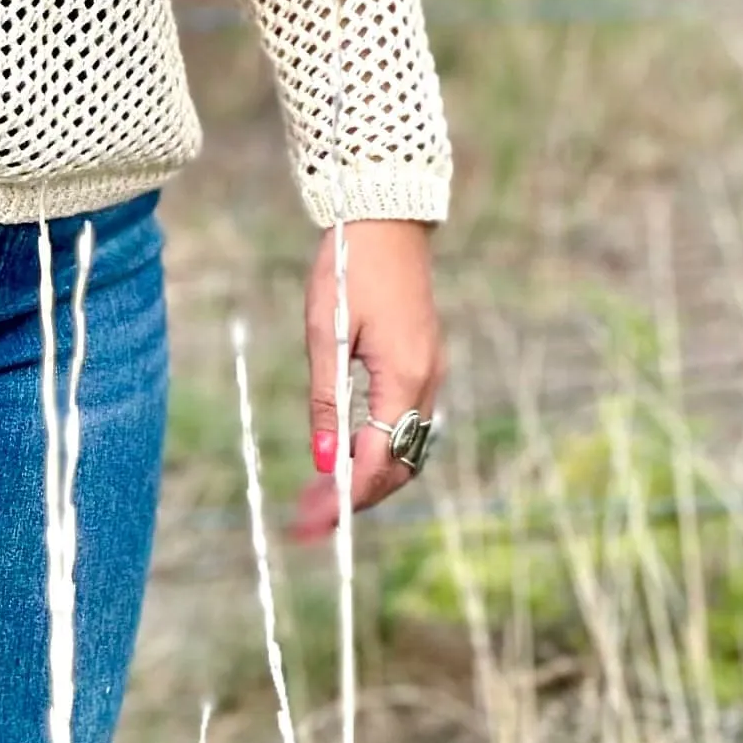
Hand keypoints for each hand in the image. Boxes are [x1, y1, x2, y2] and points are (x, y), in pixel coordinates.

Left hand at [295, 218, 443, 531]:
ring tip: (323, 497)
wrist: (385, 220)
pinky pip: (408, 423)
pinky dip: (381, 449)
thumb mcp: (324, 334)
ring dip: (369, 477)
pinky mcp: (424, 362)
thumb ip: (326, 399)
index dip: (346, 496)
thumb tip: (324, 459)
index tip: (312, 522)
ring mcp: (431, 371)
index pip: (379, 458)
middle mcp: (427, 381)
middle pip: (400, 463)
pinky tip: (348, 455)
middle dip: (358, 497)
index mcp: (404, 376)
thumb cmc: (349, 268)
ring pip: (408, 447)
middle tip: (311, 520)